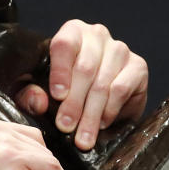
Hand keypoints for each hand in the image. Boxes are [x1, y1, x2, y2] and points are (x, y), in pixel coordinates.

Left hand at [15, 20, 147, 150]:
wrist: (99, 99)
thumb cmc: (64, 89)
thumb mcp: (40, 90)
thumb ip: (30, 94)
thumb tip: (39, 101)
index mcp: (71, 32)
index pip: (65, 45)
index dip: (60, 72)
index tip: (57, 97)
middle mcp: (97, 35)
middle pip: (85, 68)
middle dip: (74, 103)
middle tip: (66, 126)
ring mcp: (119, 49)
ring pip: (102, 83)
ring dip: (91, 114)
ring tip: (82, 137)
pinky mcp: (138, 66)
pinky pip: (121, 89)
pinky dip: (110, 110)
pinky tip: (101, 123)